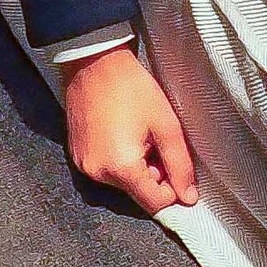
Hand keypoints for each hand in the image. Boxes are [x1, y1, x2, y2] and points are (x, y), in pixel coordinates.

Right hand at [61, 44, 196, 210]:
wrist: (94, 63)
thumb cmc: (132, 88)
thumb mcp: (166, 125)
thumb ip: (180, 165)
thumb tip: (189, 197)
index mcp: (121, 168)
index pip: (154, 203)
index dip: (172, 189)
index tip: (175, 165)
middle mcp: (98, 173)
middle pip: (137, 193)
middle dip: (153, 174)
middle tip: (155, 140)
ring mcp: (83, 165)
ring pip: (122, 182)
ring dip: (135, 167)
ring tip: (137, 133)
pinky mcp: (76, 156)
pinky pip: (105, 170)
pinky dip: (118, 160)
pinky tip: (121, 132)